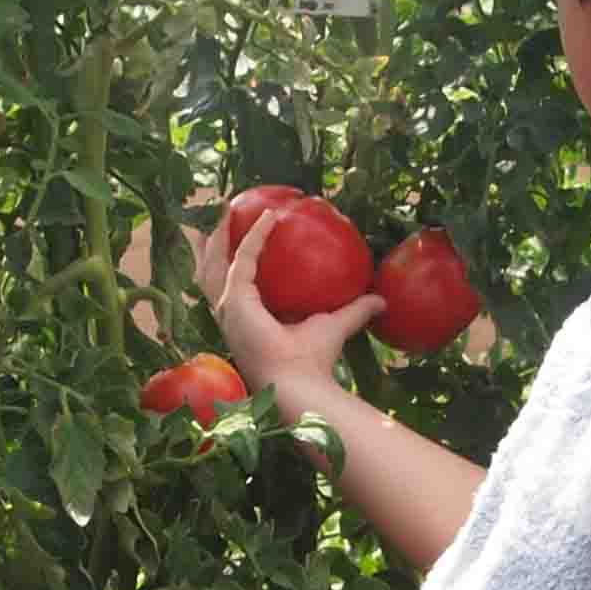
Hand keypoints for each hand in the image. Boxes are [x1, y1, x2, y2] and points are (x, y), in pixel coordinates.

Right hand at [209, 201, 383, 406]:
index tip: (244, 232)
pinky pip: (244, 258)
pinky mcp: (233, 301)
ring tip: (226, 207)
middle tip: (221, 213)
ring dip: (218, 233)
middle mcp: (228, 314)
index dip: (233, 258)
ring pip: (213, 262)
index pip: (231, 283)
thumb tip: (381, 301)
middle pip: (209, 270)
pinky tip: (271, 218)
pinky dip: (256, 236)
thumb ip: (355, 310)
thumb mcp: (335, 325)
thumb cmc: (312, 361)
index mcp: (244, 319)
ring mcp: (226, 308)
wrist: (299, 382)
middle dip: (210, 242)